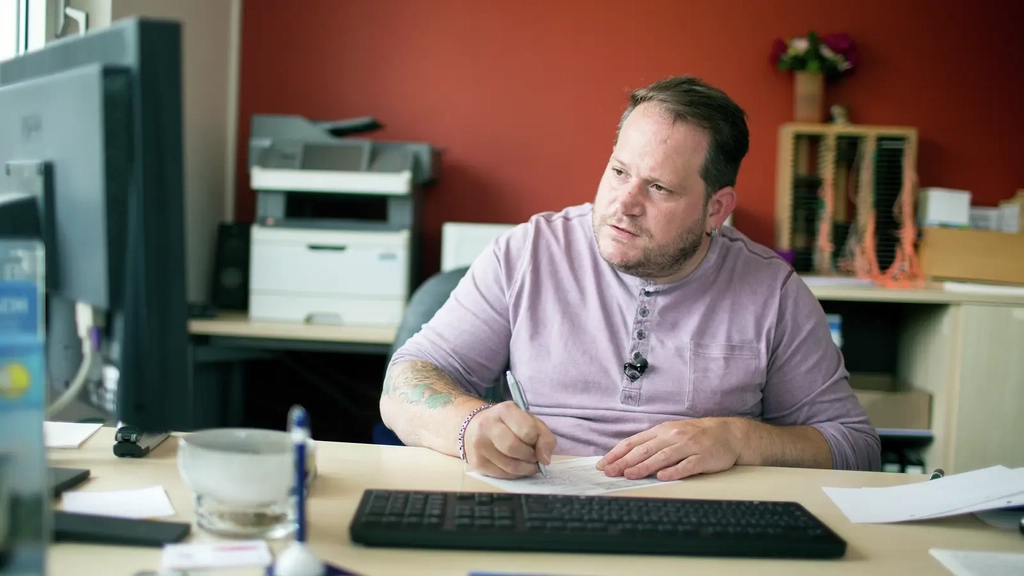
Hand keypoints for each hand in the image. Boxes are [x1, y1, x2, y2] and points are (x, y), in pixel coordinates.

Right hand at [463, 401, 556, 478]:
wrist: (475, 427)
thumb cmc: (508, 424)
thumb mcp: (530, 421)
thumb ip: (544, 437)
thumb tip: (545, 460)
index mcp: (504, 410)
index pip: (527, 431)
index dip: (536, 441)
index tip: (536, 443)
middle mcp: (487, 425)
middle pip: (514, 449)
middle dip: (530, 457)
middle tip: (534, 457)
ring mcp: (479, 445)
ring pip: (509, 466)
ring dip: (525, 469)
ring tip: (528, 463)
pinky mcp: (477, 463)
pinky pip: (502, 475)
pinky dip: (515, 474)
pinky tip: (516, 467)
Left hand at [596, 418, 745, 480]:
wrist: (728, 433)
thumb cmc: (696, 435)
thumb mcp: (672, 433)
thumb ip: (652, 444)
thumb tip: (627, 458)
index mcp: (662, 431)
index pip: (633, 442)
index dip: (617, 453)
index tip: (603, 463)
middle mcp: (673, 436)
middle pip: (644, 450)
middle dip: (624, 461)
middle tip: (610, 472)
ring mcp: (688, 446)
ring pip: (662, 457)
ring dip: (644, 466)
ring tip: (629, 475)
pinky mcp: (703, 457)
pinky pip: (686, 465)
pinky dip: (673, 471)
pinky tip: (662, 476)